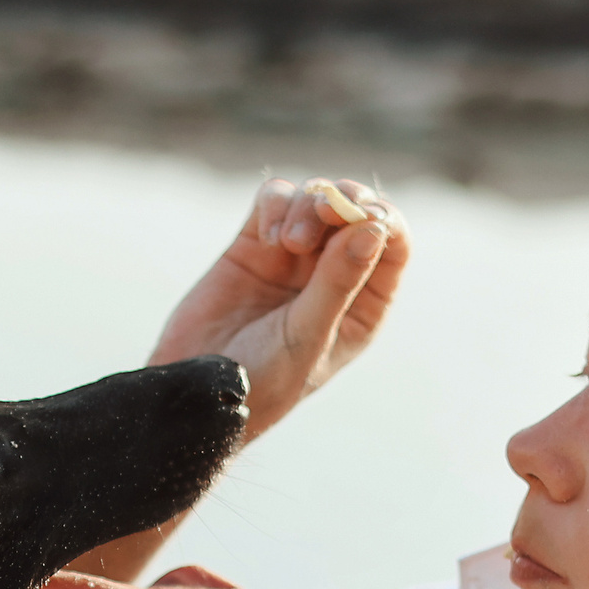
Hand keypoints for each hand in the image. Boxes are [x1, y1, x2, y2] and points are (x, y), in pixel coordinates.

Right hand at [149, 177, 409, 443]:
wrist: (196, 388)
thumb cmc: (261, 380)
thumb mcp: (306, 336)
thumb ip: (338, 282)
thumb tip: (374, 229)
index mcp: (363, 304)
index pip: (393, 245)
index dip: (385, 218)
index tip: (365, 215)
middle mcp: (334, 273)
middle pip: (356, 211)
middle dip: (343, 202)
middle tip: (325, 210)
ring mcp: (294, 256)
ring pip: (314, 199)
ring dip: (305, 207)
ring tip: (286, 243)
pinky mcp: (255, 243)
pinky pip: (275, 199)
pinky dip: (275, 205)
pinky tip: (267, 240)